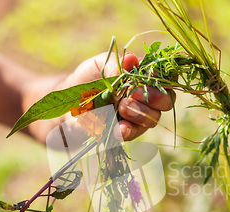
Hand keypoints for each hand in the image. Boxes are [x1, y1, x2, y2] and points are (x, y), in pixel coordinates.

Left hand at [26, 52, 174, 141]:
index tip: (150, 76)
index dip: (162, 78)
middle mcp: (146, 100)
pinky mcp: (125, 135)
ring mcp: (137, 120)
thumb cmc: (84, 82)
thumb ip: (115, 63)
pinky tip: (119, 127)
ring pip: (153, 119)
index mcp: (143, 80)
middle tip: (134, 93)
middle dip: (155, 98)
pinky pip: (134, 134)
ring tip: (123, 107)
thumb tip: (132, 59)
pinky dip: (128, 130)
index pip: (165, 78)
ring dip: (141, 113)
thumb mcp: (96, 66)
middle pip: (166, 101)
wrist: (63, 107)